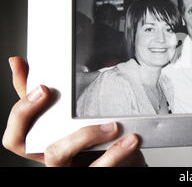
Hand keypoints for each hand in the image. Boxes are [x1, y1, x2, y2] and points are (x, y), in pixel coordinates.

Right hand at [2, 56, 146, 166]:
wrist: (126, 163)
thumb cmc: (95, 142)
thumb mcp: (70, 118)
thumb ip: (48, 97)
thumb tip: (19, 63)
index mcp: (47, 145)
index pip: (17, 137)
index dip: (21, 113)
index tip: (42, 87)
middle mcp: (58, 160)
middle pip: (39, 148)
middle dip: (53, 124)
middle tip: (69, 104)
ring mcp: (76, 169)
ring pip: (63, 158)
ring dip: (87, 137)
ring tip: (113, 125)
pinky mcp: (97, 173)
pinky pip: (102, 167)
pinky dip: (117, 152)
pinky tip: (131, 139)